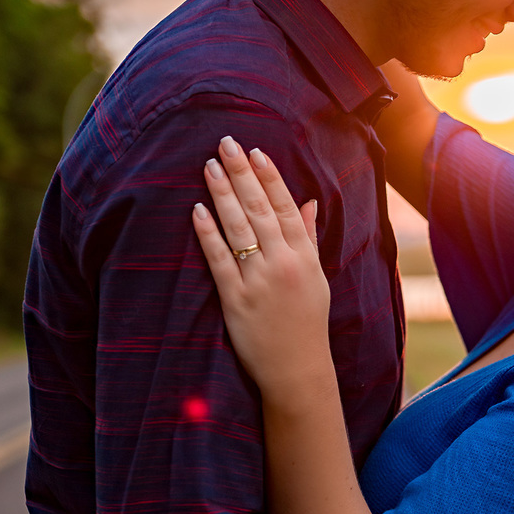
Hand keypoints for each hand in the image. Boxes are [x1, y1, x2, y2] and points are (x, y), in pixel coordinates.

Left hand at [192, 136, 333, 405]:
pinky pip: (220, 260)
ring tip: (209, 166)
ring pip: (239, 228)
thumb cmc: (307, 322)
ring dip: (223, 194)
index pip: (286, 207)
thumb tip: (309, 202)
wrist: (298, 368)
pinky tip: (197, 210)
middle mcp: (282, 264)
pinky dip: (208, 234)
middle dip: (242, 174)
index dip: (270, 177)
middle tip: (226, 144)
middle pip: (260, 210)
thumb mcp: (316, 276)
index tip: (256, 152)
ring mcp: (258, 281)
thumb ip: (308, 238)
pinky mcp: (236, 300)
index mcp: (304, 256)